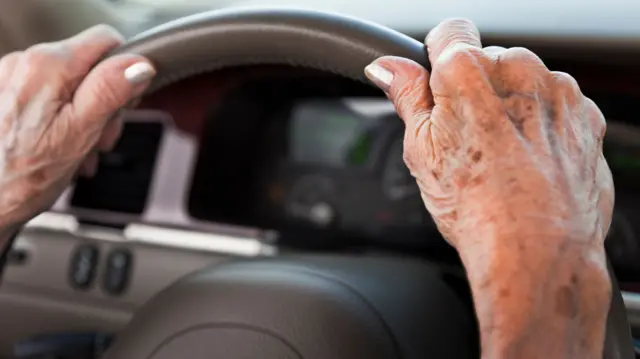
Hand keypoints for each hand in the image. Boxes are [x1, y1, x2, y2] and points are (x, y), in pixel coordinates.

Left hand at [0, 25, 154, 226]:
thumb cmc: (22, 177)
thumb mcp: (79, 134)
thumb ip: (109, 92)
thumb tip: (138, 65)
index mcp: (48, 66)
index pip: (108, 41)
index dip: (125, 73)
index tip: (123, 105)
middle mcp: (26, 63)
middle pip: (91, 65)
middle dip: (105, 102)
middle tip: (99, 137)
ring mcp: (14, 77)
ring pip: (74, 82)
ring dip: (86, 115)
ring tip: (79, 147)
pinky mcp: (8, 93)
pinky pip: (51, 95)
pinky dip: (64, 118)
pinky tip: (62, 145)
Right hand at [365, 19, 612, 358]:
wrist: (537, 252)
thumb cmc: (477, 209)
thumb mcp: (420, 151)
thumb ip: (406, 96)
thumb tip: (387, 67)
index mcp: (469, 72)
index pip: (449, 31)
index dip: (437, 58)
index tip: (439, 84)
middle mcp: (519, 70)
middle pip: (489, 61)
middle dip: (476, 89)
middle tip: (467, 137)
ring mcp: (558, 92)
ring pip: (524, 83)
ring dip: (511, 105)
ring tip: (500, 156)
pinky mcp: (585, 116)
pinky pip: (555, 105)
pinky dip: (543, 124)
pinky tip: (528, 161)